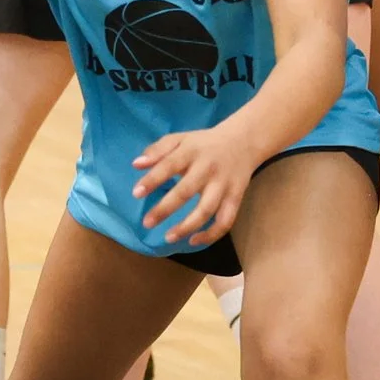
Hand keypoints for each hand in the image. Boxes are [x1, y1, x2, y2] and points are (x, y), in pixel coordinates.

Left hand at [133, 121, 263, 246]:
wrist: (243, 141)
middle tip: (147, 223)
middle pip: (186, 190)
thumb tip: (135, 164)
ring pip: (206, 210)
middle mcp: (208, 168)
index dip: (153, 179)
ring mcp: (223, 185)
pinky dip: (211, 234)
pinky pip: (225, 220)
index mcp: (191, 151)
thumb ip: (157, 150)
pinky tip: (193, 241)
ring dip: (187, 226)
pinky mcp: (236, 197)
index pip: (169, 165)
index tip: (136, 193)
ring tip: (168, 237)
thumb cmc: (203, 143)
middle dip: (165, 208)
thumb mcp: (180, 139)